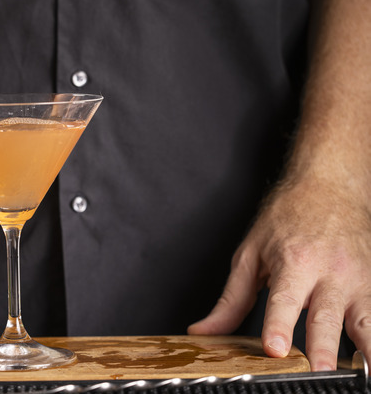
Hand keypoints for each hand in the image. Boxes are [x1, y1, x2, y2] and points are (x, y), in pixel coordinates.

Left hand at [188, 177, 370, 371]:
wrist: (330, 186)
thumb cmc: (288, 218)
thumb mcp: (250, 254)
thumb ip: (231, 299)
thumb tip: (205, 331)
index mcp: (294, 261)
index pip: (284, 300)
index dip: (278, 325)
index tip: (275, 347)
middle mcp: (329, 272)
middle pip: (326, 317)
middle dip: (322, 348)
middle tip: (317, 372)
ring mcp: (357, 280)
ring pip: (365, 321)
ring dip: (365, 350)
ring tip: (362, 373)